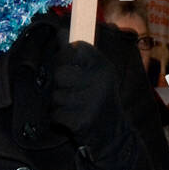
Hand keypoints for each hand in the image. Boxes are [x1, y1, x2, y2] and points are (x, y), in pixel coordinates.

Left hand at [51, 36, 135, 169]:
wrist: (113, 136)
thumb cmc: (100, 102)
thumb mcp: (98, 76)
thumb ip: (79, 57)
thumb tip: (60, 33)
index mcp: (104, 67)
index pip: (76, 48)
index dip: (65, 54)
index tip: (67, 63)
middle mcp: (99, 81)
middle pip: (60, 72)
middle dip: (60, 83)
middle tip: (71, 91)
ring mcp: (90, 101)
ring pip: (56, 94)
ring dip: (59, 103)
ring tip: (74, 107)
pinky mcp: (81, 120)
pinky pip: (55, 113)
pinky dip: (59, 118)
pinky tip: (72, 119)